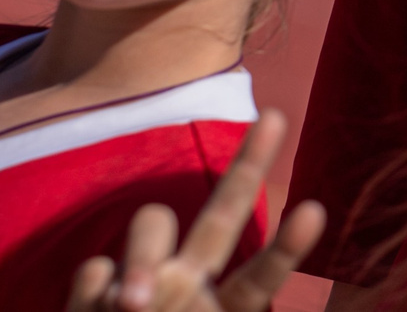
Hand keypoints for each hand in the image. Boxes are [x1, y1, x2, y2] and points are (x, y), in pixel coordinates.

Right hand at [67, 111, 324, 311]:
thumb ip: (231, 310)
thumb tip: (179, 271)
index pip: (260, 275)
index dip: (286, 247)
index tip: (314, 209)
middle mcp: (186, 284)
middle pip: (221, 215)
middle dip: (250, 166)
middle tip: (277, 114)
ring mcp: (138, 283)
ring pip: (151, 224)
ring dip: (142, 260)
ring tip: (133, 305)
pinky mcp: (91, 293)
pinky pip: (94, 272)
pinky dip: (93, 292)